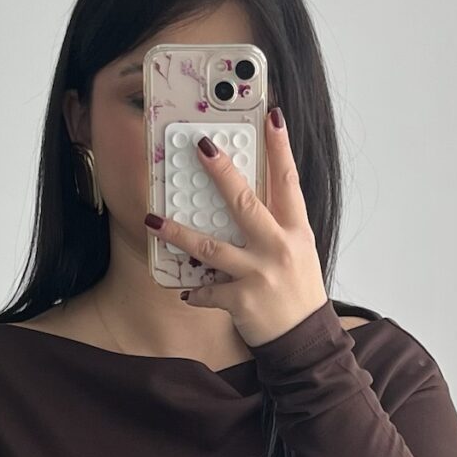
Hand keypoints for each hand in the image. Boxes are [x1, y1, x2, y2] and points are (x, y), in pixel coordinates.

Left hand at [145, 108, 328, 350]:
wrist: (304, 340)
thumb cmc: (298, 292)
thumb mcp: (297, 251)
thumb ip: (276, 225)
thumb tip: (245, 197)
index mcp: (295, 230)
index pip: (288, 180)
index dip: (280, 147)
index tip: (271, 116)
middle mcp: (279, 247)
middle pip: (244, 202)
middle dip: (221, 173)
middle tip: (201, 147)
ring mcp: (259, 273)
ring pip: (210, 246)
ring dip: (178, 233)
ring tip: (152, 219)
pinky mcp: (242, 300)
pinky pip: (208, 290)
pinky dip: (196, 291)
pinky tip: (187, 290)